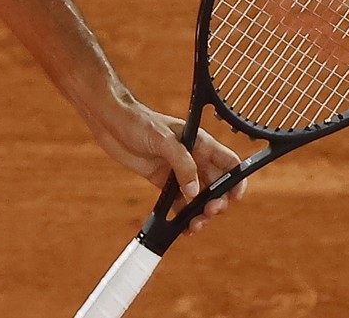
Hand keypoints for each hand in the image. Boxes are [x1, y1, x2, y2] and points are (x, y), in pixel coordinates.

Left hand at [88, 97, 246, 234]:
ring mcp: (179, 171)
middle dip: (217, 202)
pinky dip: (182, 216)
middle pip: (216, 185)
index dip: (237, 180)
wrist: (111, 122)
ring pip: (198, 197)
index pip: (228, 163)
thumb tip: (194, 192)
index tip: (235, 197)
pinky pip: (178, 202)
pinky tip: (181, 226)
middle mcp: (194, 159)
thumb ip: (182, 164)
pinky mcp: (163, 181)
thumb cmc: (139, 122)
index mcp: (200, 143)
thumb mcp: (163, 140)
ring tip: (194, 226)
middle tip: (208, 213)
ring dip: (200, 213)